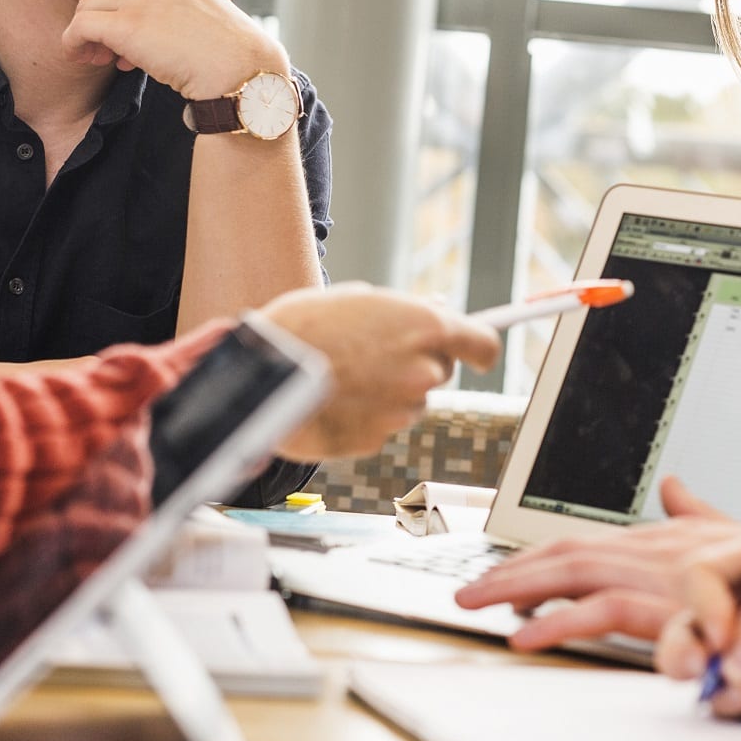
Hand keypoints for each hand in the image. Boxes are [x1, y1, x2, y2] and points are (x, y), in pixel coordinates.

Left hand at [59, 0, 284, 101]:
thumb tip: (138, 38)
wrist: (241, 71)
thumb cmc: (231, 56)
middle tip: (110, 56)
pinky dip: (72, 42)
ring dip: (87, 34)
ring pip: (89, 8)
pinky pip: (80, 26)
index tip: (134, 45)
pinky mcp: (126, 23)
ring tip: (97, 59)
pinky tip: (79, 58)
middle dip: (107, 26)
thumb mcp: (203, 21)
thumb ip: (171, 16)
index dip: (128, 15)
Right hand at [259, 283, 499, 457]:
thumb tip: (432, 311)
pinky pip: (377, 427)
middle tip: (372, 354)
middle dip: (414, 365)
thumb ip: (401, 313)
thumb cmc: (302, 326)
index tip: (477, 353)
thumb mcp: (357, 300)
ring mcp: (400, 411)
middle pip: (439, 372)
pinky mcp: (374, 441)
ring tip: (339, 375)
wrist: (258, 373)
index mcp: (425, 327)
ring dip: (384, 393)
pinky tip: (329, 400)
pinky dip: (360, 417)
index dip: (478, 349)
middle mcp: (423, 372)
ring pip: (406, 403)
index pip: (482, 344)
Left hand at [456, 478, 739, 650]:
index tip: (498, 576)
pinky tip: (526, 637)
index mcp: (680, 543)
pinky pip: (613, 612)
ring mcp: (679, 575)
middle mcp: (674, 551)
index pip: (593, 543)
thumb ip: (706, 522)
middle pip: (574, 554)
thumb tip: (673, 488)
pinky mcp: (688, 609)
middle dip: (513, 572)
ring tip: (473, 606)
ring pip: (581, 574)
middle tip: (466, 593)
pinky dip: (565, 622)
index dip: (541, 557)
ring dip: (520, 590)